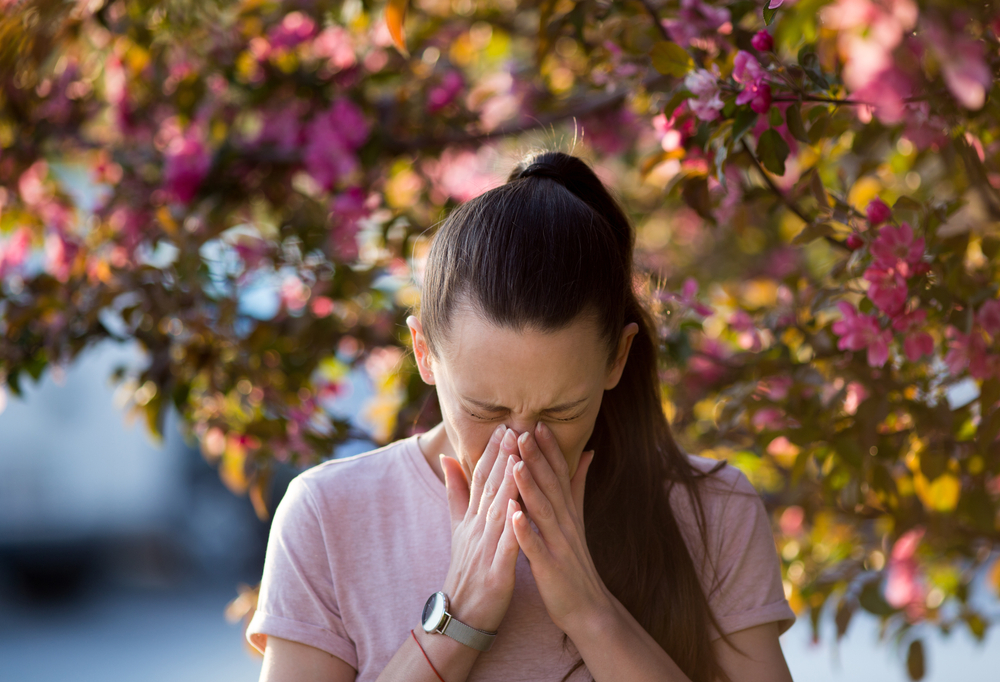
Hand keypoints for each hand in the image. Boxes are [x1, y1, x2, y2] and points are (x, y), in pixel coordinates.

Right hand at [440, 425, 522, 632]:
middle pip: (489, 487)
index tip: (505, 424)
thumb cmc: (466, 571)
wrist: (459, 617)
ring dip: (507, 482)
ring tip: (518, 456)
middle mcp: (476, 529)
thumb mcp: (458, 528)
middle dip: (501, 457)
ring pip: (497, 510)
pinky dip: (512, 526)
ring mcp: (485, 550)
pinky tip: (519, 507)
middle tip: (514, 427)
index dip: (492, 451)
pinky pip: (505, 546)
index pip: (481, 478)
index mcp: (471, 519)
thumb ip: (455, 493)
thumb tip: (446, 457)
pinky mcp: (496, 573)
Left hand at [511, 421, 610, 632]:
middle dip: (537, 458)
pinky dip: (525, 531)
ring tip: (517, 464)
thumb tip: (588, 452)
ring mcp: (558, 544)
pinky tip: (513, 516)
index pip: (559, 473)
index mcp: (567, 511)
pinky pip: (536, 547)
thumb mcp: (578, 518)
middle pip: (551, 485)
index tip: (536, 422)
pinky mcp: (550, 567)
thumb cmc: (575, 561)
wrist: (588, 607)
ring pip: (543, 511)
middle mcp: (565, 523)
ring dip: (531, 488)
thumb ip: (577, 486)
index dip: (549, 448)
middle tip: (523, 430)